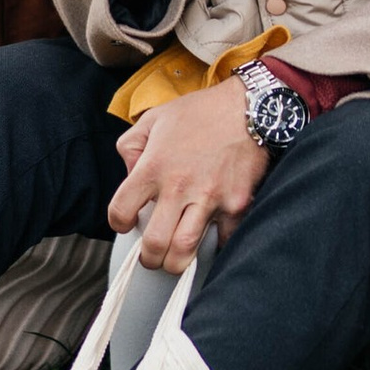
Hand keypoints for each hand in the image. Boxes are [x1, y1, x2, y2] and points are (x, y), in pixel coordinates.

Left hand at [109, 74, 268, 270]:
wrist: (250, 107)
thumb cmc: (201, 112)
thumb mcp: (154, 118)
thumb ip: (131, 146)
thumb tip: (129, 174)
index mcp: (153, 167)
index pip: (120, 211)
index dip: (119, 223)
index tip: (127, 223)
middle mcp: (178, 187)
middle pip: (154, 245)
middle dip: (149, 259)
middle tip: (152, 256)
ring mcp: (209, 198)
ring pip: (185, 251)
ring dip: (176, 262)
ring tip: (175, 258)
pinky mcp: (236, 204)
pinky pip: (222, 240)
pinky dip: (215, 245)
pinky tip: (210, 237)